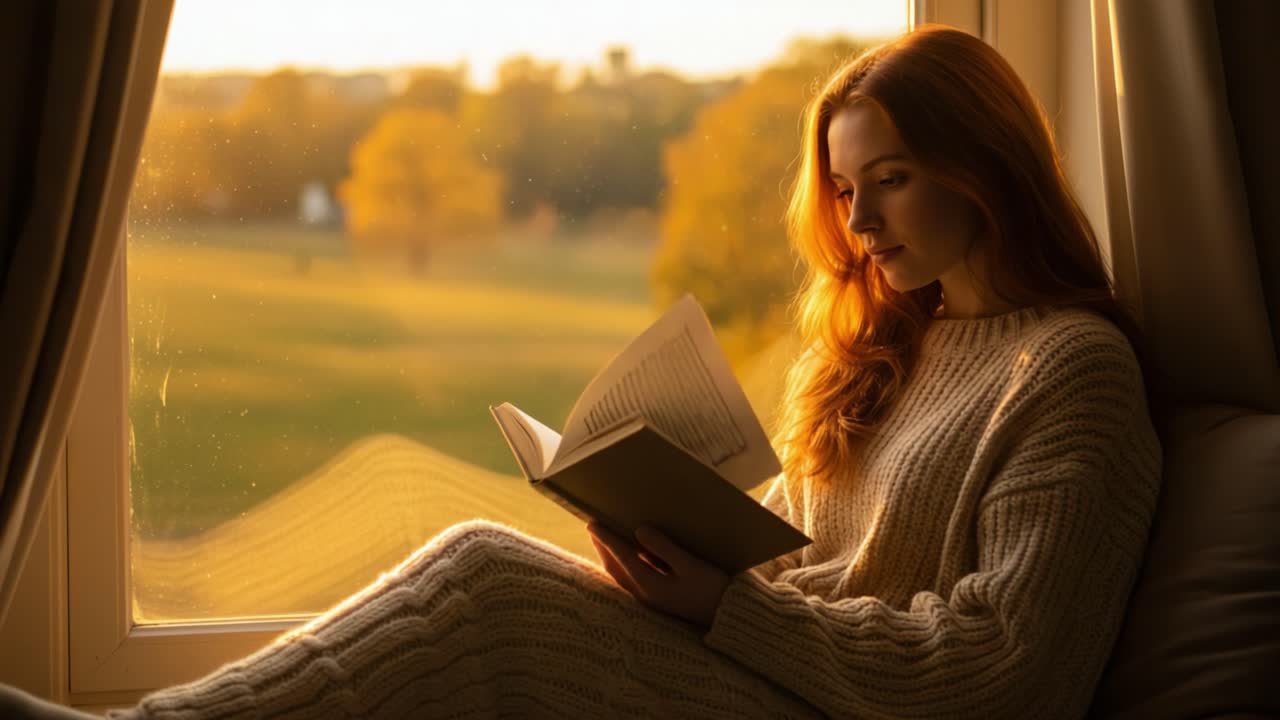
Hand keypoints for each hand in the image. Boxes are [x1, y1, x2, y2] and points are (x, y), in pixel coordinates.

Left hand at [588, 522, 730, 628]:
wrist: (726, 617)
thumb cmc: (712, 589)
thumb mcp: (690, 565)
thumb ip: (664, 548)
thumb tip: (640, 530)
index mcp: (650, 585)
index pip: (622, 557)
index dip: (607, 539)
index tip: (592, 523)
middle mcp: (644, 594)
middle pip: (615, 568)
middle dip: (603, 547)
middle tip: (593, 527)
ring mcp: (649, 599)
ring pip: (621, 575)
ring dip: (610, 557)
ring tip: (604, 540)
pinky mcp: (657, 600)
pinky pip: (630, 580)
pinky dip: (622, 565)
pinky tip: (626, 556)